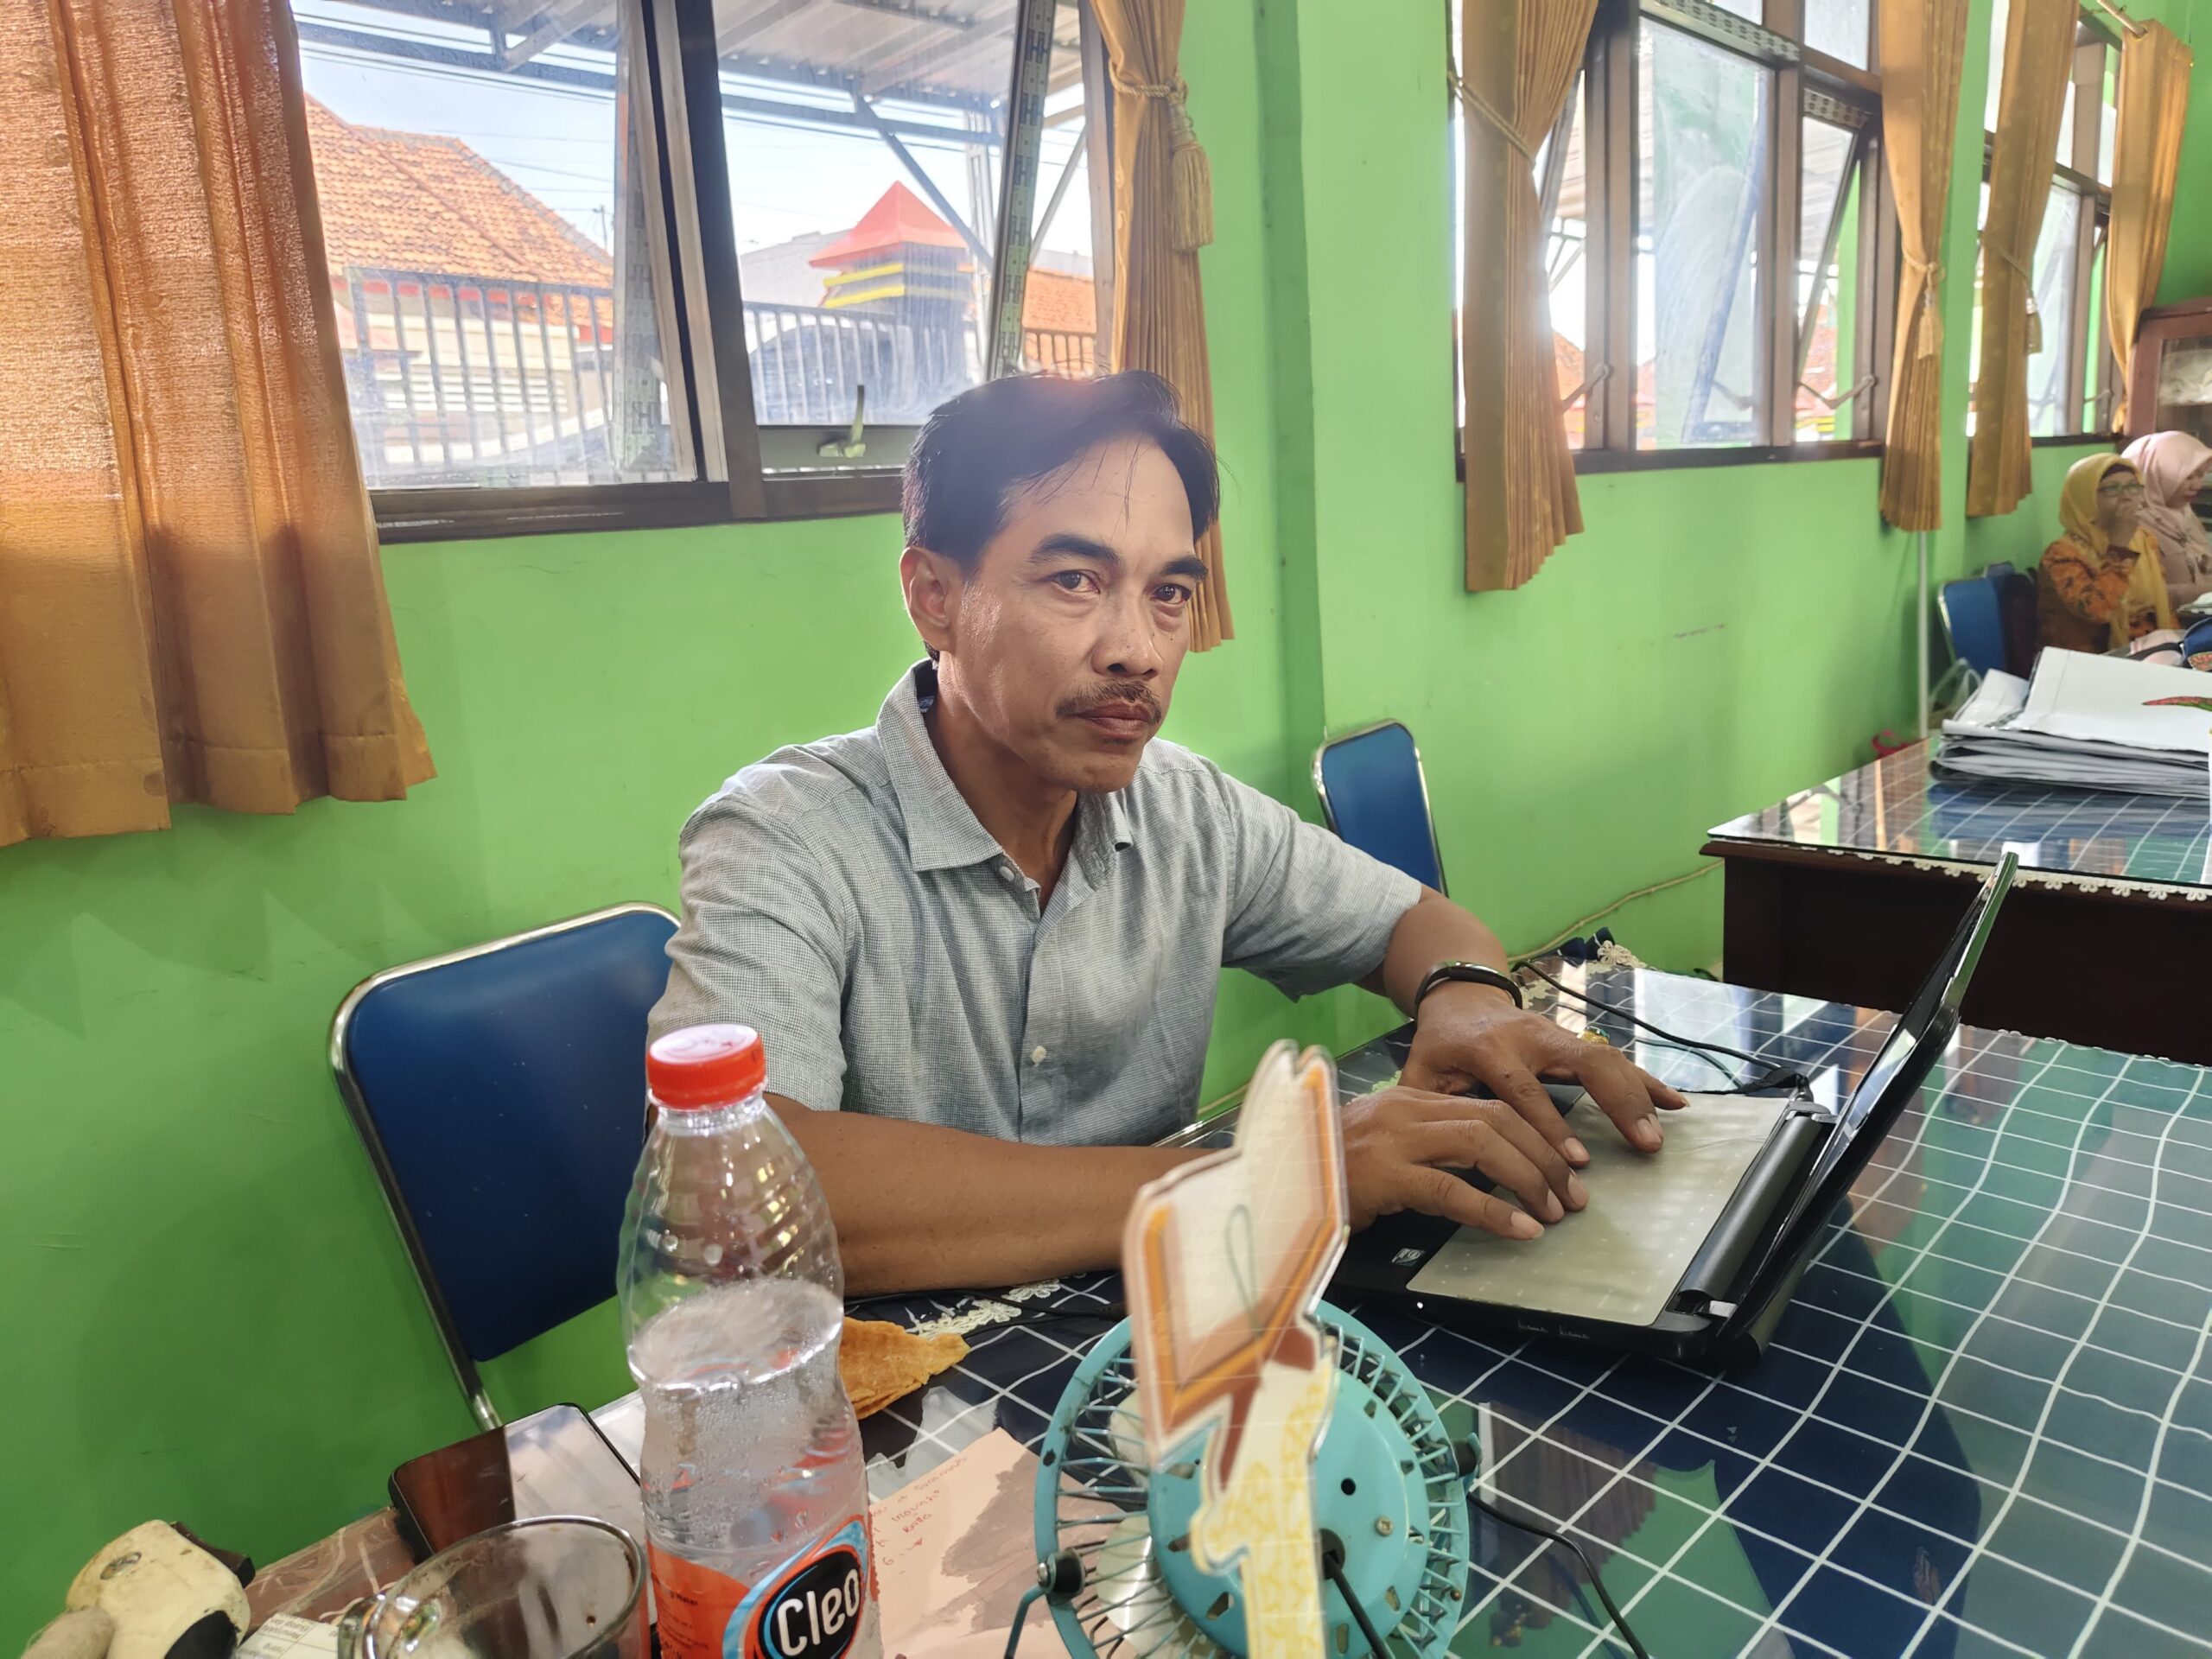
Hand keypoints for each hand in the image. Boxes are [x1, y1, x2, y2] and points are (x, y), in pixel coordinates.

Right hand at [1340, 1085, 1586, 1240]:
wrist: (1272, 1180)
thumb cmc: (1328, 1171)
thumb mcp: (1383, 1149)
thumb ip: (1427, 1149)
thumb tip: (1483, 1171)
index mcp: (1411, 1099)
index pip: (1490, 1106)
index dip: (1537, 1135)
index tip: (1565, 1168)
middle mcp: (1407, 1110)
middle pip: (1497, 1118)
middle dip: (1544, 1156)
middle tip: (1573, 1194)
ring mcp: (1396, 1140)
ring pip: (1483, 1143)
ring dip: (1529, 1178)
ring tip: (1554, 1212)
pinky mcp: (1385, 1175)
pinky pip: (1452, 1189)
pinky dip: (1493, 1210)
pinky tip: (1520, 1229)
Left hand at [1402, 985, 1688, 1165]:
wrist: (1460, 996)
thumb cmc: (1440, 1044)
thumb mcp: (1421, 1071)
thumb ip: (1424, 1106)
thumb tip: (1433, 1155)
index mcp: (1489, 1049)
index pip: (1524, 1089)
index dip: (1550, 1124)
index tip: (1578, 1160)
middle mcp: (1530, 1036)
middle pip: (1584, 1062)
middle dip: (1616, 1102)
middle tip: (1644, 1142)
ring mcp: (1557, 1033)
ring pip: (1605, 1057)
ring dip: (1638, 1093)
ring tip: (1661, 1132)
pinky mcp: (1574, 1038)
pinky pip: (1614, 1057)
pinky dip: (1645, 1079)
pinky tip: (1673, 1102)